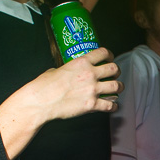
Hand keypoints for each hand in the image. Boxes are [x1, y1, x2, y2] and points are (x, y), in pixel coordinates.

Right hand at [4, 47, 122, 125]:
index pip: (103, 53)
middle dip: (116, 71)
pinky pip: (110, 105)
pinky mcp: (92, 105)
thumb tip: (67, 72)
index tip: (110, 58)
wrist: (41, 102)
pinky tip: (113, 105)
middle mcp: (90, 74)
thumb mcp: (56, 70)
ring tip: (117, 88)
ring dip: (119, 87)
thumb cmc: (44, 86)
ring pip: (116, 86)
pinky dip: (114, 106)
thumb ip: (67, 70)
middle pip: (114, 69)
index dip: (109, 55)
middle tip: (115, 74)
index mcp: (81, 62)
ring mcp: (92, 90)